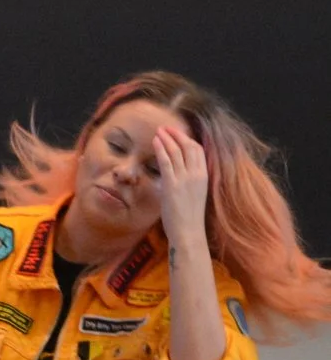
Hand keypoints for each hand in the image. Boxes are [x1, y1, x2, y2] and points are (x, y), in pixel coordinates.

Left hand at [152, 125, 209, 247]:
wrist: (188, 232)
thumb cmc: (188, 217)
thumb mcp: (192, 194)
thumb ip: (187, 181)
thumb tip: (174, 173)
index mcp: (204, 176)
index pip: (198, 150)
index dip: (187, 139)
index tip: (177, 133)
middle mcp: (197, 175)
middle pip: (189, 146)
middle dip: (177, 134)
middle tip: (165, 128)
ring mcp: (185, 179)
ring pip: (176, 151)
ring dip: (166, 139)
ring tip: (158, 131)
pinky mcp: (173, 184)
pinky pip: (166, 162)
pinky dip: (160, 149)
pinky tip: (155, 141)